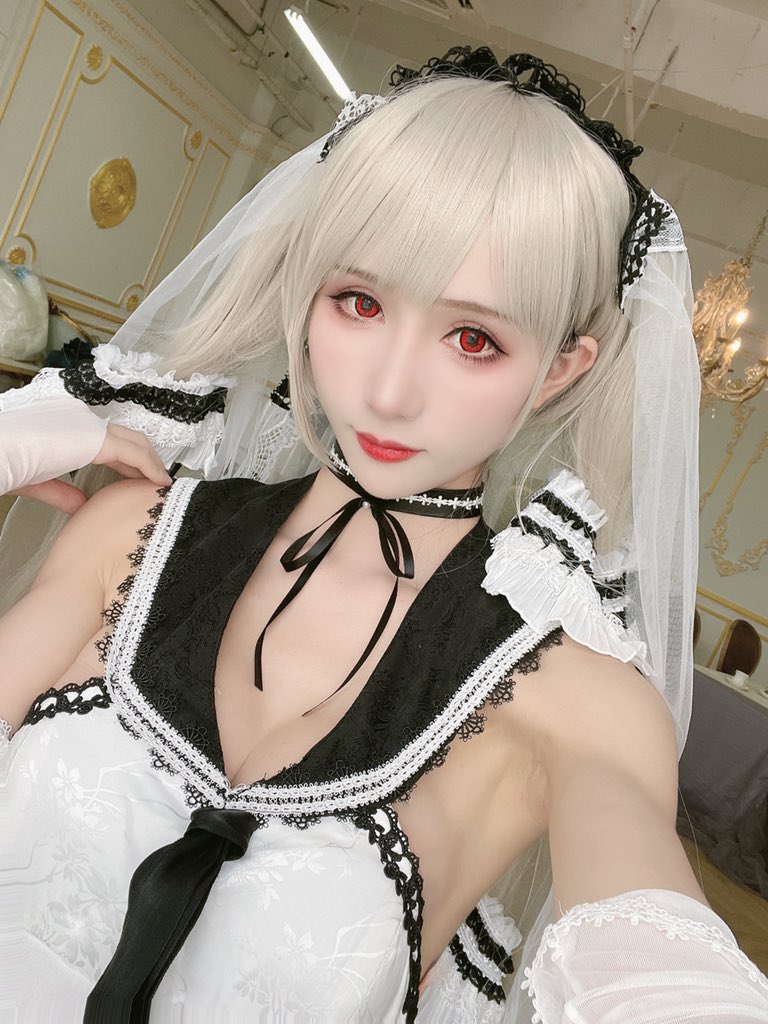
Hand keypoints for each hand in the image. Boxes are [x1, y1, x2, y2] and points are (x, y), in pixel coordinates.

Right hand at [10, 423, 171, 513]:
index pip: (107, 439)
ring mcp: (89, 426)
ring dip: (151, 462)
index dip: (127, 459)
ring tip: (161, 482)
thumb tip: (83, 505)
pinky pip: (133, 452)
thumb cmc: (3, 462)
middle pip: (125, 437)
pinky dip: (149, 466)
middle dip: (144, 459)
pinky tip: (157, 481)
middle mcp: (81, 420)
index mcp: (67, 427)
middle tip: (156, 480)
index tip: (138, 477)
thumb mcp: (39, 480)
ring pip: (133, 442)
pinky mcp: (96, 439)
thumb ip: (64, 491)